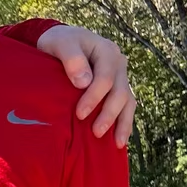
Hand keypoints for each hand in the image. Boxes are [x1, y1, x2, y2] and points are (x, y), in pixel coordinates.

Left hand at [36, 25, 136, 146]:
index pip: (105, 78)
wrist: (61, 42)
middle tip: (95, 132)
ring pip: (128, 101)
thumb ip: (71, 59)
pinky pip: (126, 106)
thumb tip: (83, 82)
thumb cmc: (58, 43)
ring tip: (116, 144)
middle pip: (120, 92)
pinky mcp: (117, 88)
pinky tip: (119, 141)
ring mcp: (120, 77)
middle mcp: (118, 63)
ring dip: (122, 123)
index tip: (79, 114)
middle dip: (108, 114)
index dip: (94, 97)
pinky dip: (124, 123)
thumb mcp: (60, 43)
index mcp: (106, 51)